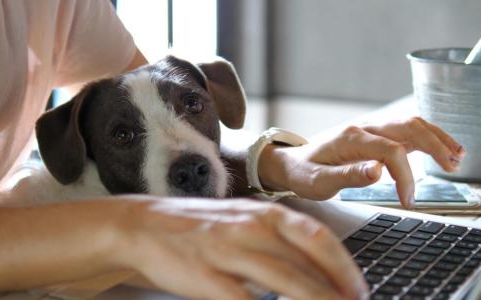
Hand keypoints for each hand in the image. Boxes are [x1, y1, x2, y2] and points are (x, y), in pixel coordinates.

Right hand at [115, 197, 367, 299]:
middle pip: (306, 264)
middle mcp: (251, 228)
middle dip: (337, 293)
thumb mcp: (244, 221)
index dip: (345, 268)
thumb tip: (315, 270)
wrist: (146, 225)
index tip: (358, 290)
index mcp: (264, 213)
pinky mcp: (206, 277)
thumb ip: (278, 241)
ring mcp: (228, 251)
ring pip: (285, 283)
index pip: (318, 238)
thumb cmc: (201, 226)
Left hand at [260, 117, 464, 207]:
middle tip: (452, 167)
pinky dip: (426, 138)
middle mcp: (363, 129)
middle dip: (434, 145)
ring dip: (435, 137)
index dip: (405, 176)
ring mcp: (369, 130)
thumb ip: (347, 176)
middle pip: (408, 127)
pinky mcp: (373, 137)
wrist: (292, 162)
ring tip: (456, 156)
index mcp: (351, 139)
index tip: (407, 200)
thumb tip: (378, 172)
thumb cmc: (303, 173)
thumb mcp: (318, 182)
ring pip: (410, 124)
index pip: (391, 151)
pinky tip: (440, 149)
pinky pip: (404, 131)